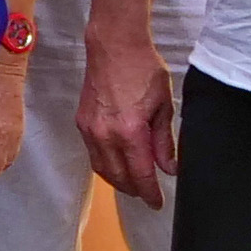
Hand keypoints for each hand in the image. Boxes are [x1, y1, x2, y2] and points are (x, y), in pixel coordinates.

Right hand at [77, 37, 174, 207]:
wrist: (113, 46)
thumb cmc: (143, 69)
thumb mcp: (163, 105)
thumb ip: (164, 140)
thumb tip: (168, 168)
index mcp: (130, 131)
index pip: (140, 174)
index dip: (150, 192)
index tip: (157, 204)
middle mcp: (105, 135)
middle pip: (119, 176)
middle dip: (134, 190)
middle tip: (148, 195)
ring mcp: (90, 130)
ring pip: (102, 169)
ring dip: (118, 181)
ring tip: (133, 184)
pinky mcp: (82, 122)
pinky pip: (93, 154)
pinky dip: (106, 165)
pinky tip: (117, 163)